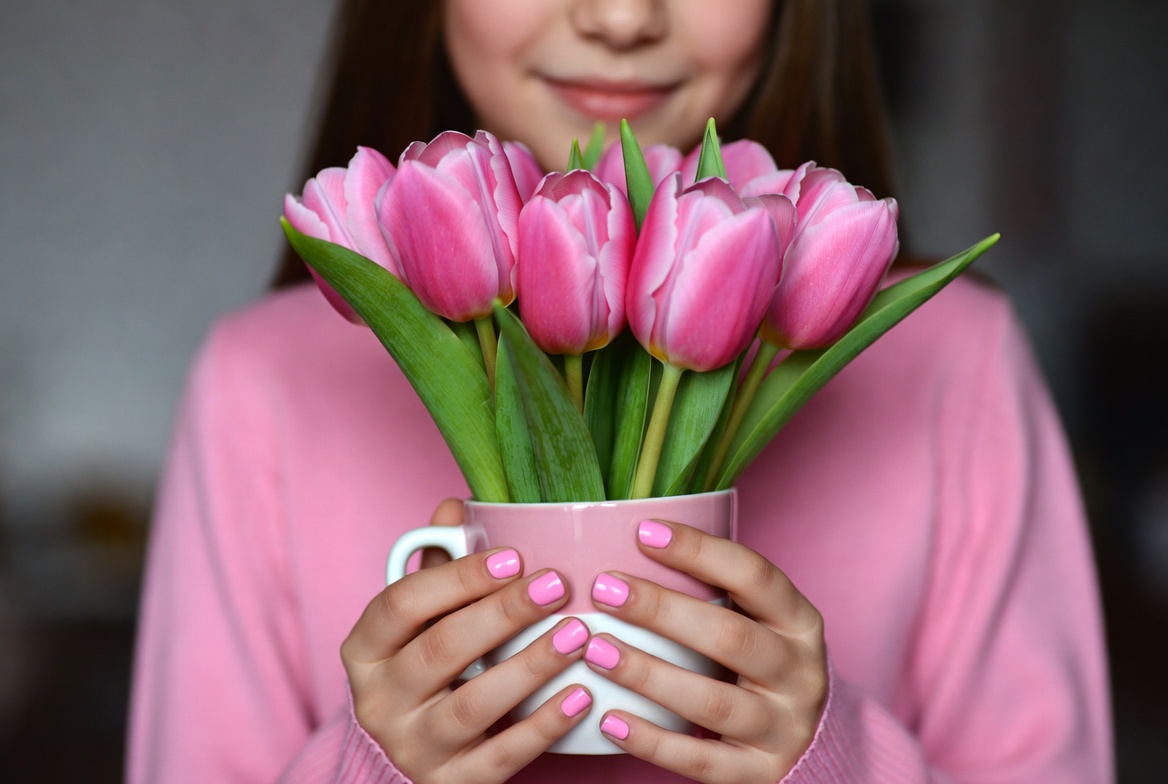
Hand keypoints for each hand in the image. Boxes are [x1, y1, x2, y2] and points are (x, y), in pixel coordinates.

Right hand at [342, 500, 593, 783]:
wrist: (407, 757)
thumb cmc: (422, 667)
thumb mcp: (417, 620)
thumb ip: (435, 565)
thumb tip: (455, 507)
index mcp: (365, 649)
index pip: (401, 603)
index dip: (458, 577)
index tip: (514, 556)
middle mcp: (380, 700)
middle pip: (441, 649)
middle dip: (503, 614)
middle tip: (557, 585)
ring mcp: (413, 746)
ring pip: (472, 705)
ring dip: (529, 667)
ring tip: (577, 635)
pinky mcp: (450, 783)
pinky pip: (501, 756)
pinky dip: (543, 726)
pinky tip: (582, 696)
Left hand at [583, 519, 827, 782]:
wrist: (812, 744)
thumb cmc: (761, 663)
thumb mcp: (759, 621)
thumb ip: (713, 592)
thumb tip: (629, 538)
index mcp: (800, 622)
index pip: (754, 575)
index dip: (700, 551)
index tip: (643, 532)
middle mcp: (800, 672)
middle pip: (729, 636)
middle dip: (661, 610)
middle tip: (605, 590)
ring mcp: (783, 728)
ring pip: (711, 702)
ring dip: (647, 674)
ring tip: (595, 651)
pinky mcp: (760, 774)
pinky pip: (701, 761)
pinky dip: (652, 741)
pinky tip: (609, 720)